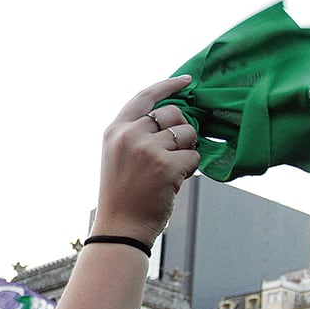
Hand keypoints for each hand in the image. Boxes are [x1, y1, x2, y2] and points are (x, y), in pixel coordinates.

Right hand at [90, 76, 199, 244]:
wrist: (121, 228)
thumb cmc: (124, 195)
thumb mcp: (119, 155)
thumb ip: (139, 133)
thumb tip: (177, 117)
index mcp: (115, 130)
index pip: (145, 96)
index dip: (168, 86)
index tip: (187, 81)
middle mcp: (129, 134)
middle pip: (173, 113)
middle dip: (183, 130)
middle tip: (175, 152)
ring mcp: (147, 149)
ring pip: (188, 134)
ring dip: (187, 151)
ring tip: (171, 171)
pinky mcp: (165, 166)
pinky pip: (194, 158)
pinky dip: (189, 171)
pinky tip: (173, 183)